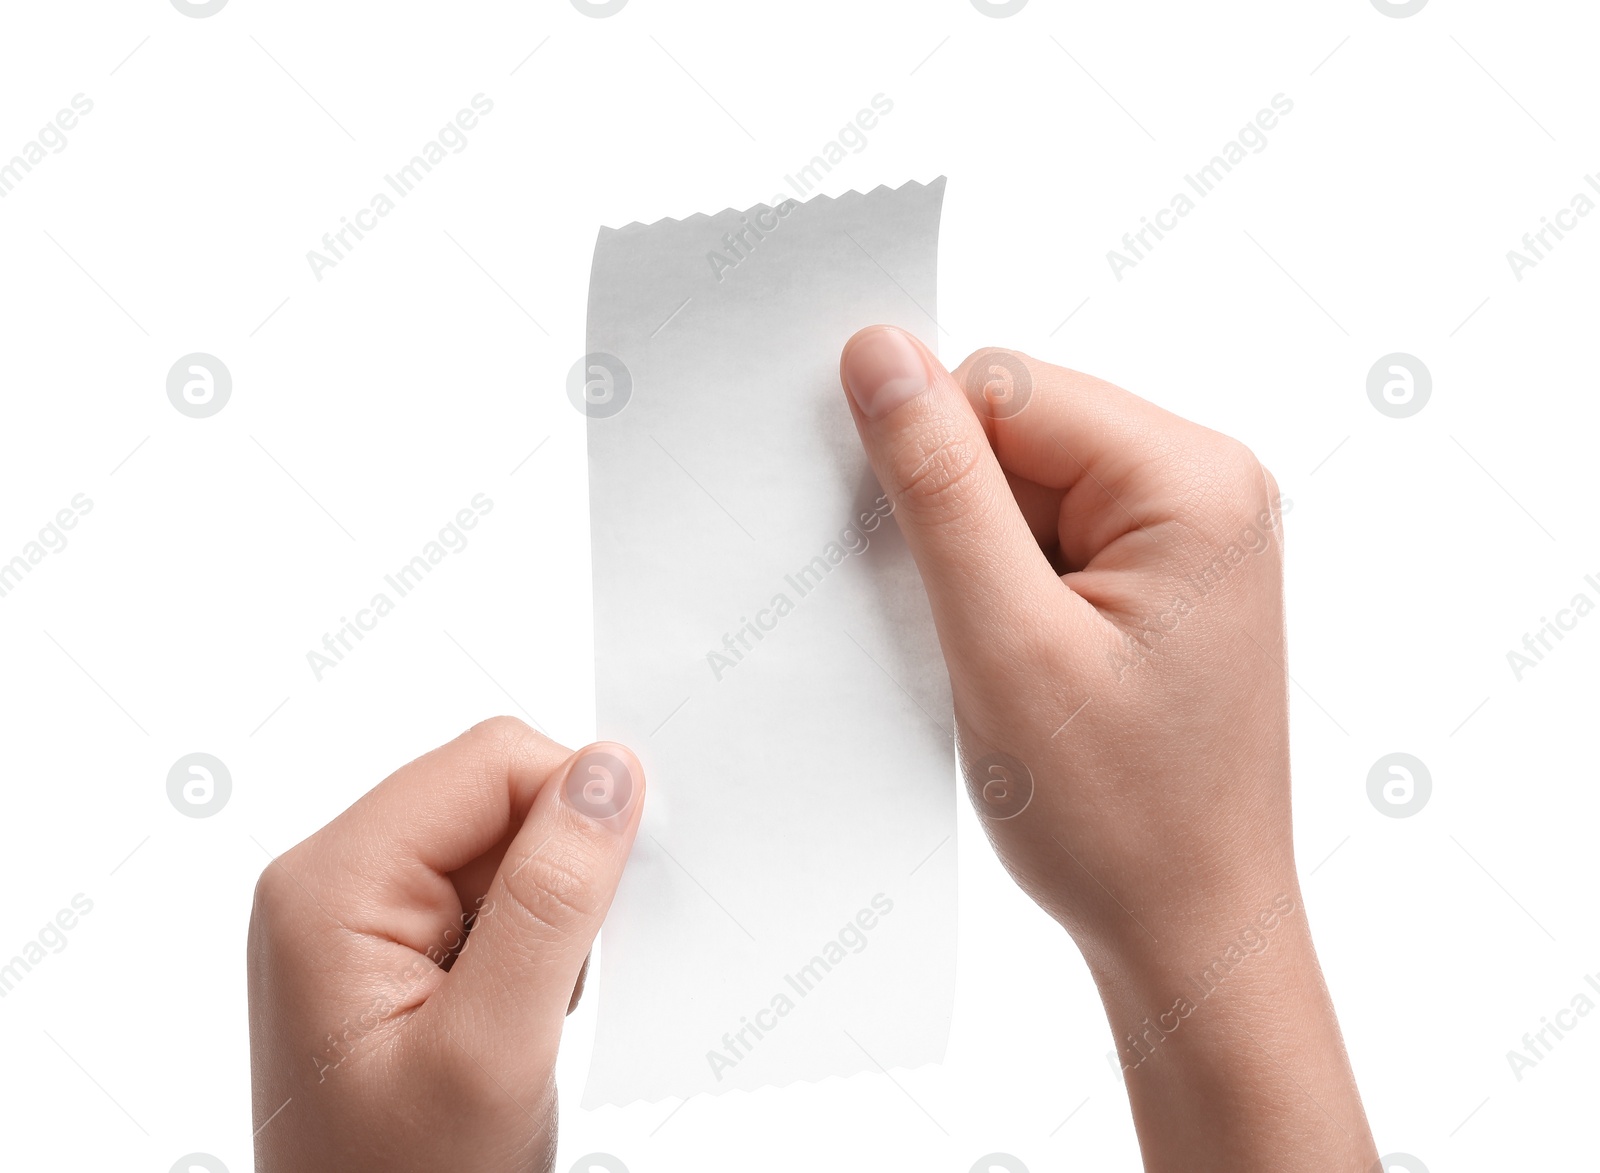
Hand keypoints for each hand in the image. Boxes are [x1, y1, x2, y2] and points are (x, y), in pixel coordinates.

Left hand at [247, 718, 644, 1171]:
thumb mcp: (492, 1048)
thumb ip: (552, 900)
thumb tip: (609, 772)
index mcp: (332, 885)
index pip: (491, 763)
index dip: (575, 806)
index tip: (620, 894)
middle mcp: (334, 882)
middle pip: (494, 795)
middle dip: (560, 868)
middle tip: (566, 974)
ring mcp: (358, 918)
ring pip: (502, 844)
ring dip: (550, 914)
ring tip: (535, 1010)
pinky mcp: (390, 952)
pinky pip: (490, 894)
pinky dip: (535, 941)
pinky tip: (524, 1010)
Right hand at [838, 326, 1375, 1170]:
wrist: (1190, 931)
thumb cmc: (1119, 815)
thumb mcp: (1006, 642)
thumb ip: (940, 488)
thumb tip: (878, 351)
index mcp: (1192, 479)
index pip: (1005, 387)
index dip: (931, 464)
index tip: (918, 563)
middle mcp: (1208, 485)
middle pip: (1019, 428)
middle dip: (962, 518)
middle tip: (974, 633)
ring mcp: (1191, 532)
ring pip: (1026, 485)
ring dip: (983, 562)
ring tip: (1008, 662)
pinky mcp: (1163, 576)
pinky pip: (1052, 534)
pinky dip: (1008, 588)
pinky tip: (1020, 661)